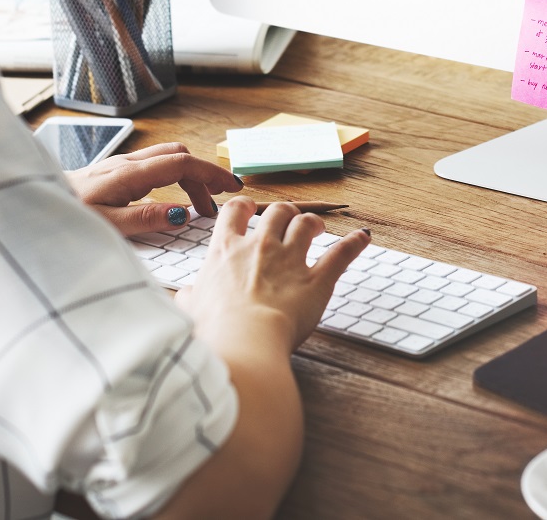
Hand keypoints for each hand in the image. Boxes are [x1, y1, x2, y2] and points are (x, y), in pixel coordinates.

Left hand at [67, 141, 242, 236]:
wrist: (36, 205)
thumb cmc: (67, 215)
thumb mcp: (107, 225)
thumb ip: (145, 219)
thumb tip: (182, 214)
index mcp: (129, 174)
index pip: (182, 163)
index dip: (211, 173)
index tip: (232, 188)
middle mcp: (127, 164)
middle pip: (179, 156)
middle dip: (204, 176)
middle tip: (216, 205)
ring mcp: (120, 165)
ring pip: (166, 158)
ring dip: (189, 176)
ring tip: (198, 207)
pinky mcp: (114, 171)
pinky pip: (153, 166)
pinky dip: (173, 178)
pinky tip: (171, 200)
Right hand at [176, 199, 371, 351]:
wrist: (243, 341)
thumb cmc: (214, 329)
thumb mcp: (190, 310)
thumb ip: (190, 298)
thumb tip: (183, 298)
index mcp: (226, 251)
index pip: (235, 212)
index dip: (244, 206)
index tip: (250, 209)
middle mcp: (260, 247)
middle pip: (277, 211)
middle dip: (284, 213)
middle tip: (288, 221)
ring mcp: (290, 260)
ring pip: (306, 224)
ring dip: (313, 222)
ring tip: (317, 227)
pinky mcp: (317, 280)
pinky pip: (340, 254)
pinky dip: (354, 244)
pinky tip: (363, 237)